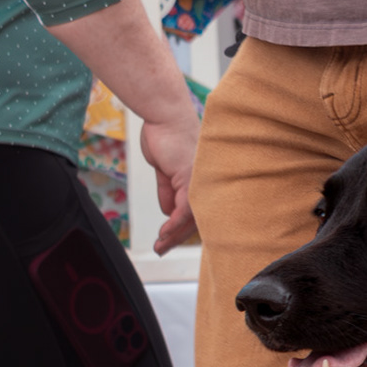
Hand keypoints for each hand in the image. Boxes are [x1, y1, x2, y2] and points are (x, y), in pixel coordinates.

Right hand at [138, 110, 199, 253]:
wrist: (165, 117)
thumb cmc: (166, 137)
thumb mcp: (164, 170)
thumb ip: (168, 191)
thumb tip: (168, 212)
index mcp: (201, 183)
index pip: (195, 212)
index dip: (182, 228)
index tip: (168, 240)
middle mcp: (206, 184)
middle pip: (194, 218)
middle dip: (177, 237)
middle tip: (162, 250)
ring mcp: (201, 183)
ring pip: (190, 218)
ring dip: (173, 234)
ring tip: (160, 246)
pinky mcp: (191, 180)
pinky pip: (183, 209)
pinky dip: (174, 223)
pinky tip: (165, 233)